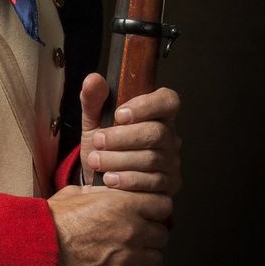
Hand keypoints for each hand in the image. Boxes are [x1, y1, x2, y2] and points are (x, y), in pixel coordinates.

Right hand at [48, 184, 171, 265]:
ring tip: (127, 255)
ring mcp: (129, 257)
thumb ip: (100, 191)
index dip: (155, 209)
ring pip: (156, 259)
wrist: (38, 251)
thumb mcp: (75, 193)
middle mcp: (132, 229)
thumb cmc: (52, 222)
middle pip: (162, 234)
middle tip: (134, 236)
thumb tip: (108, 191)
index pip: (163, 205)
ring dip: (145, 257)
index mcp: (123, 204)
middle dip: (150, 235)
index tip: (148, 214)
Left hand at [79, 73, 181, 194]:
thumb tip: (93, 80)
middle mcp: (169, 137)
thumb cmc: (103, 146)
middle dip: (122, 138)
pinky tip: (110, 178)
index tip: (119, 114)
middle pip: (157, 132)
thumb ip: (93, 99)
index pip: (168, 101)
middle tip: (98, 141)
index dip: (146, 106)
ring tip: (96, 161)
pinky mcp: (168, 185)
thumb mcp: (93, 121)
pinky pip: (152, 182)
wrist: (100, 179)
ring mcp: (171, 162)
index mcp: (156, 114)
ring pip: (152, 159)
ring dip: (118, 160)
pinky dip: (126, 179)